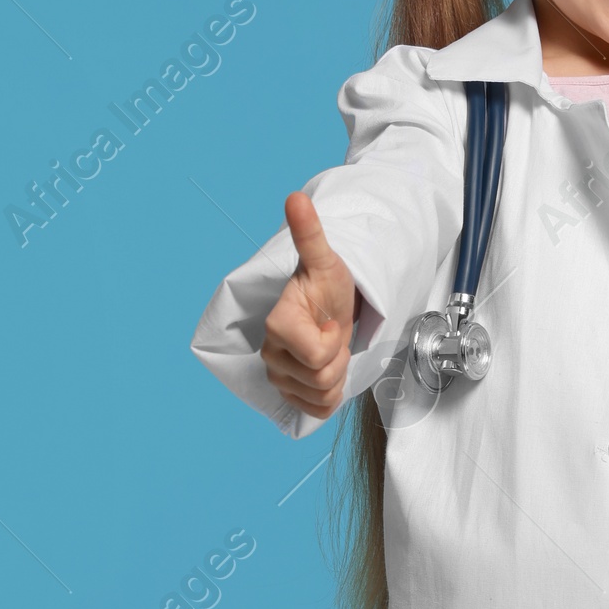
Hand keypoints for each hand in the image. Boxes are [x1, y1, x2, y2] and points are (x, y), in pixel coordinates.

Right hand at [261, 191, 357, 415]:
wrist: (327, 306)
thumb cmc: (326, 286)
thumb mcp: (326, 260)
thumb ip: (309, 233)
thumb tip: (295, 198)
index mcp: (277, 325)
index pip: (318, 357)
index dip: (334, 342)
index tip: (331, 322)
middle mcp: (270, 353)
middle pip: (321, 378)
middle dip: (338, 358)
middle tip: (334, 335)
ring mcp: (277, 376)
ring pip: (320, 395)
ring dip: (336, 376)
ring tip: (331, 349)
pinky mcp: (288, 393)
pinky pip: (316, 410)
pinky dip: (329, 396)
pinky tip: (327, 371)